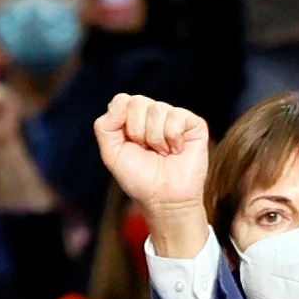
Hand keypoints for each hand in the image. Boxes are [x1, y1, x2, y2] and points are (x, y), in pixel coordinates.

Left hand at [90, 93, 211, 226]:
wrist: (164, 198)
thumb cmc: (139, 178)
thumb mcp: (111, 153)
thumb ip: (105, 126)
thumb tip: (121, 101)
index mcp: (132, 118)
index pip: (122, 100)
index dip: (121, 122)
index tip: (128, 143)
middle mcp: (153, 114)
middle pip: (137, 101)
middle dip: (137, 131)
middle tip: (145, 149)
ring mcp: (174, 117)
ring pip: (157, 108)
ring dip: (155, 138)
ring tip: (162, 153)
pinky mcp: (194, 123)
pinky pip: (177, 116)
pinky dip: (172, 138)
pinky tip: (176, 150)